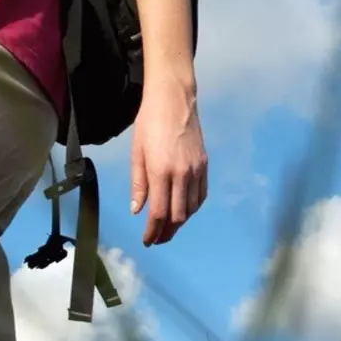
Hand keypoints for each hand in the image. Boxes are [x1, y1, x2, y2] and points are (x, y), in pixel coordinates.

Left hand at [130, 84, 206, 245]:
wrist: (174, 100)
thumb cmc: (149, 122)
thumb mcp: (137, 152)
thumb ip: (138, 184)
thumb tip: (138, 210)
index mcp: (161, 172)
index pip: (159, 213)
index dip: (152, 232)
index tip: (147, 240)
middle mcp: (182, 174)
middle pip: (177, 216)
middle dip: (166, 233)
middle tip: (156, 238)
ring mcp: (196, 170)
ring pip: (191, 209)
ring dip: (179, 222)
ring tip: (168, 227)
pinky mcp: (204, 165)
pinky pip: (201, 195)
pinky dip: (192, 208)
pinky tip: (183, 210)